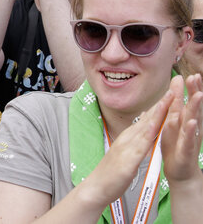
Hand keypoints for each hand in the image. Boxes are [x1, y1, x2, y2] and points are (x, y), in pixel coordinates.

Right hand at [82, 85, 174, 207]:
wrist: (96, 187)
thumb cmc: (112, 172)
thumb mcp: (126, 153)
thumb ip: (135, 140)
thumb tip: (143, 125)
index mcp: (130, 137)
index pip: (149, 118)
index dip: (162, 105)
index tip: (174, 91)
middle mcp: (129, 138)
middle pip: (149, 117)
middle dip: (164, 102)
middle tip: (176, 86)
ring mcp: (127, 147)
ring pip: (146, 126)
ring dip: (159, 112)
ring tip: (170, 98)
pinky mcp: (128, 160)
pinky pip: (140, 145)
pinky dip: (149, 133)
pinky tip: (156, 125)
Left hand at [162, 74, 202, 184]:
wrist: (179, 171)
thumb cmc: (176, 145)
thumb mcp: (173, 121)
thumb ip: (176, 105)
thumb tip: (176, 85)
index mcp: (185, 120)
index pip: (189, 101)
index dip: (191, 88)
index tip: (191, 74)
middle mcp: (191, 127)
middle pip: (193, 107)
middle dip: (195, 92)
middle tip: (195, 77)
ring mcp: (190, 138)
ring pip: (194, 121)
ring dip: (196, 108)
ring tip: (198, 95)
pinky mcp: (187, 150)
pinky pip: (189, 139)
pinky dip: (190, 130)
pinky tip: (192, 122)